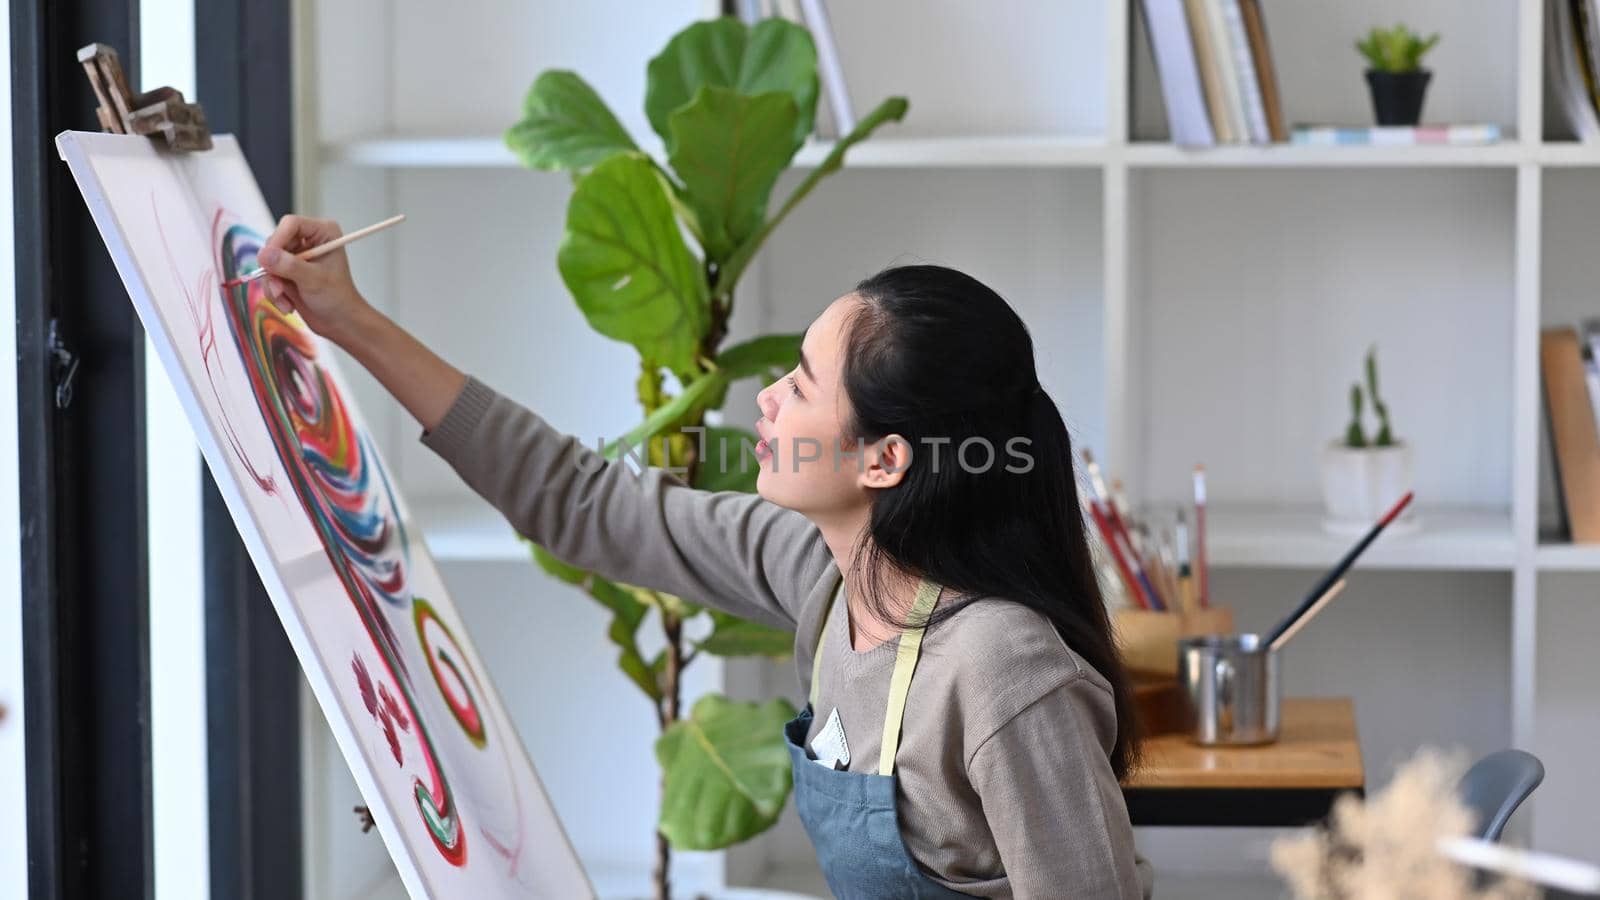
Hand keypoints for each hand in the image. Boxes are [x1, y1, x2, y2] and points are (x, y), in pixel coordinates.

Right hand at [258, 214, 371, 343]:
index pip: (290, 224)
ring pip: (268, 261)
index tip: (268, 260)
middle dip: (274, 269)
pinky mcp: (287, 270)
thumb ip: (289, 265)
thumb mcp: (314, 280)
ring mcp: (296, 255)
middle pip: (274, 242)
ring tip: (286, 302)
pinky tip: (288, 305)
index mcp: (323, 232)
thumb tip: (264, 254)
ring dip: (272, 284)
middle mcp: (308, 239)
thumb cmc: (337, 299)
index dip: (277, 240)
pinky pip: (268, 275)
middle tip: (279, 289)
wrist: (340, 322)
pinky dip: (274, 292)